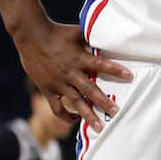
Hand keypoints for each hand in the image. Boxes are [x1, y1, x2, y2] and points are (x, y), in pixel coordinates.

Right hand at [14, 16, 130, 132]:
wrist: (31, 36)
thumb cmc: (57, 32)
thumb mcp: (78, 32)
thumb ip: (93, 37)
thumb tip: (111, 33)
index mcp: (79, 58)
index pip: (100, 64)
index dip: (114, 70)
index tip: (128, 76)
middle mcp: (70, 72)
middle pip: (90, 90)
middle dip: (103, 102)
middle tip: (116, 112)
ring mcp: (58, 83)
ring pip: (75, 102)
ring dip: (88, 115)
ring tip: (99, 127)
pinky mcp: (47, 89)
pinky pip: (57, 108)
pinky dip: (66, 116)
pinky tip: (75, 119)